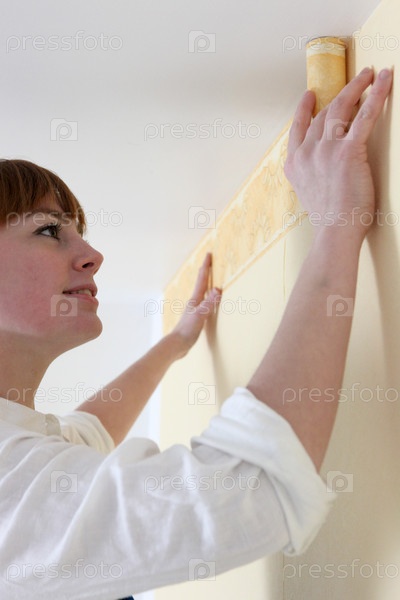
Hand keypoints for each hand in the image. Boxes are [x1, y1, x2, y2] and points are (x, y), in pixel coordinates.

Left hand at [170, 252, 221, 357]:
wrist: (177, 345)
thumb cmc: (187, 330)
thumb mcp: (200, 315)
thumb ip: (209, 303)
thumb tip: (218, 289)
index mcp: (195, 300)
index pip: (202, 279)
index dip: (206, 266)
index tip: (208, 254)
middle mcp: (194, 302)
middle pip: (201, 283)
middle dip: (205, 272)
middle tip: (209, 261)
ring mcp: (194, 310)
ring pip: (202, 292)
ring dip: (205, 283)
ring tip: (209, 278)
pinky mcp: (195, 318)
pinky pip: (204, 303)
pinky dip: (208, 298)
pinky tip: (208, 303)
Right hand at [284, 67, 392, 238]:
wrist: (335, 231)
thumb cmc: (328, 220)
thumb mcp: (308, 194)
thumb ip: (310, 175)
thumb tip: (321, 168)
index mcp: (294, 164)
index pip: (298, 128)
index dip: (304, 109)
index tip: (310, 96)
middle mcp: (306, 152)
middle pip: (323, 114)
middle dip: (340, 93)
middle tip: (354, 80)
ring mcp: (325, 150)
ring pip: (341, 108)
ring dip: (357, 86)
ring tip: (369, 74)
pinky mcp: (348, 151)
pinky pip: (365, 115)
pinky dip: (376, 94)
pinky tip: (383, 79)